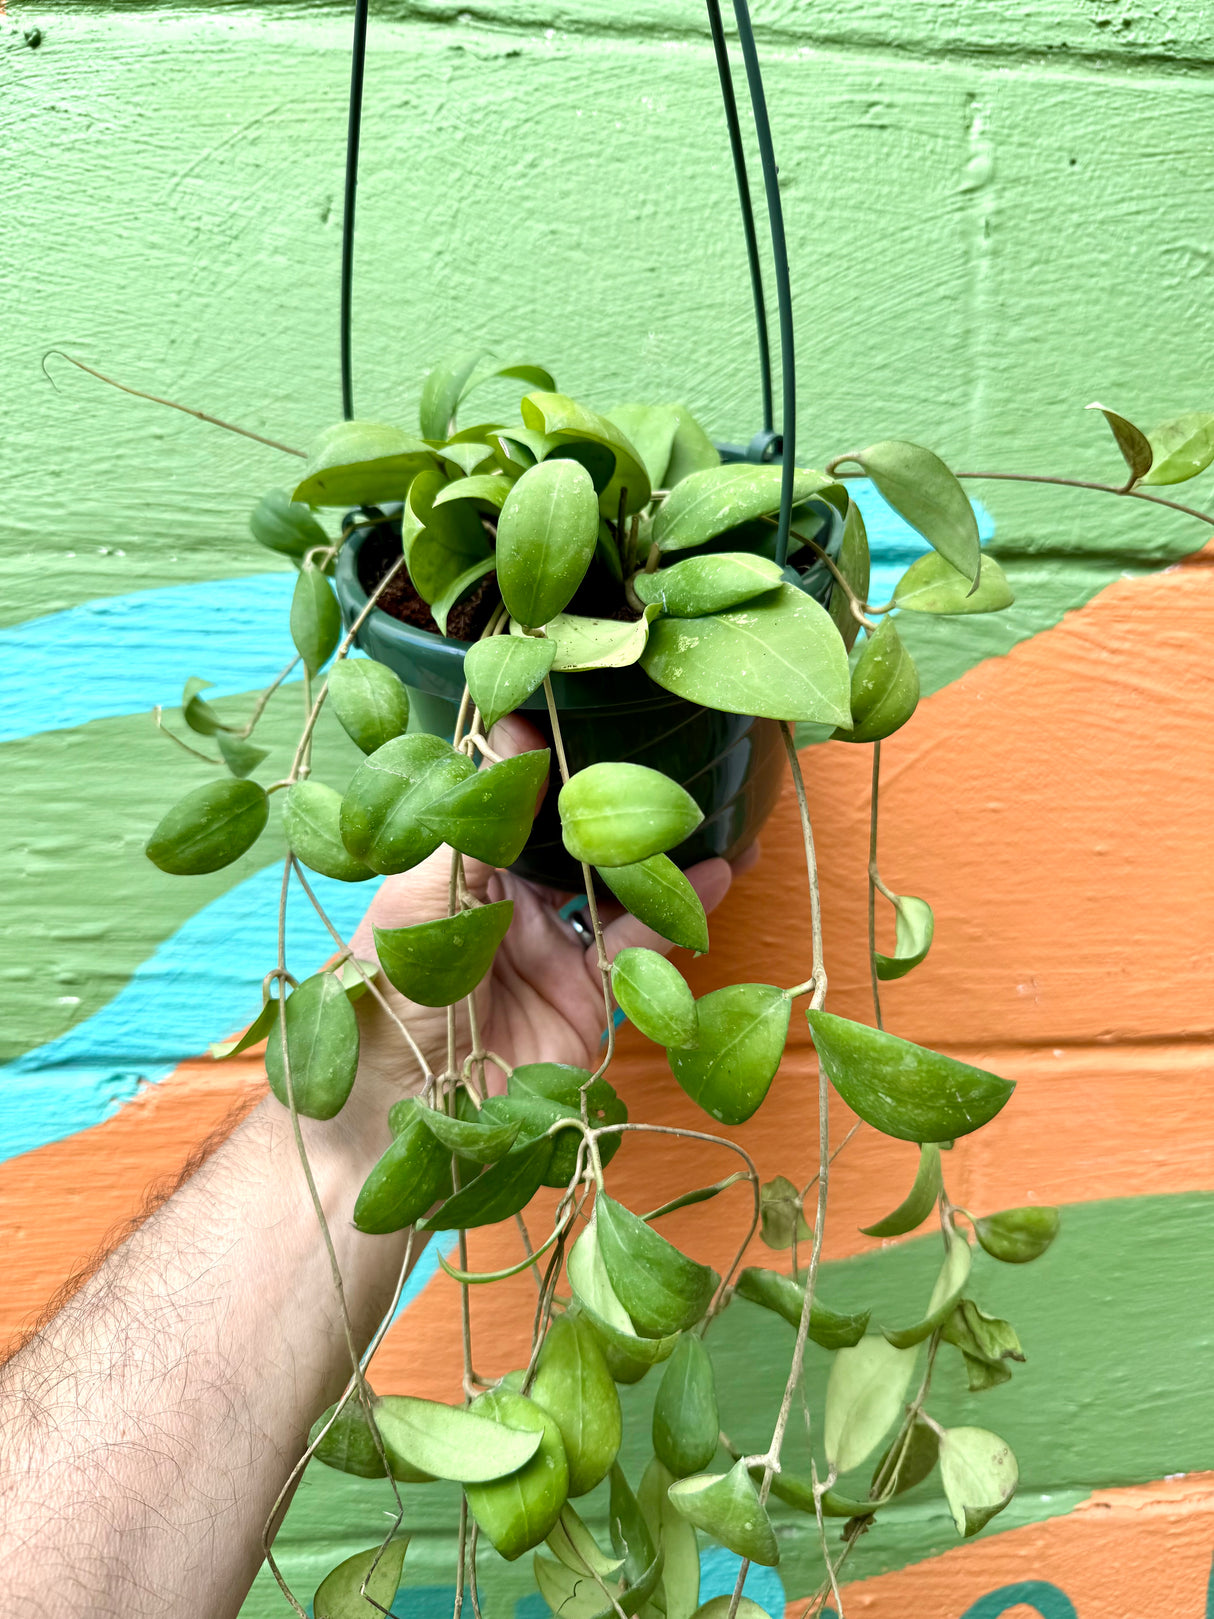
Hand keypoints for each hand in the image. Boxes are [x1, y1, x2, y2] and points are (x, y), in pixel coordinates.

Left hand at [349, 714, 747, 1098]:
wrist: (398, 1123)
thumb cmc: (384, 1003)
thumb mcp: (416, 902)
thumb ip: (467, 828)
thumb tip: (500, 742)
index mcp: (452, 876)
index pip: (501, 806)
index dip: (532, 763)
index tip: (563, 708)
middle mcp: (503, 911)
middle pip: (565, 845)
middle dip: (607, 805)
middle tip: (654, 751)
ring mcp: (547, 956)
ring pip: (612, 892)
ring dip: (656, 856)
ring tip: (704, 808)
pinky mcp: (585, 1004)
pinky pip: (637, 950)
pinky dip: (677, 915)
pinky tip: (715, 876)